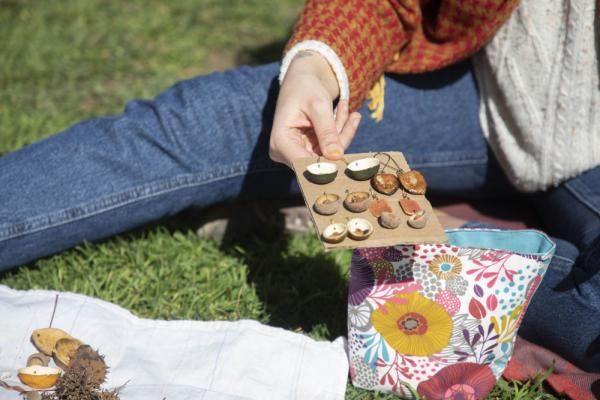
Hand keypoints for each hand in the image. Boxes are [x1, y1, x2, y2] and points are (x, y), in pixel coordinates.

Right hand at [269, 51, 360, 167]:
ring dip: (342, 133)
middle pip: (320, 159)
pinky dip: (340, 132)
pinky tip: (347, 113)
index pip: (305, 163)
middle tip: (355, 115)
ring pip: (329, 154)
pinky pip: (330, 149)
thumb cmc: (305, 88)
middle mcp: (285, 153)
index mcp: (280, 142)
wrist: (301, 81)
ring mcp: (296, 153)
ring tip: (350, 109)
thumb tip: (337, 156)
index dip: (328, 163)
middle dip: (340, 140)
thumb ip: (327, 131)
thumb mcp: (318, 105)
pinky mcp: (307, 151)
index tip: (349, 153)